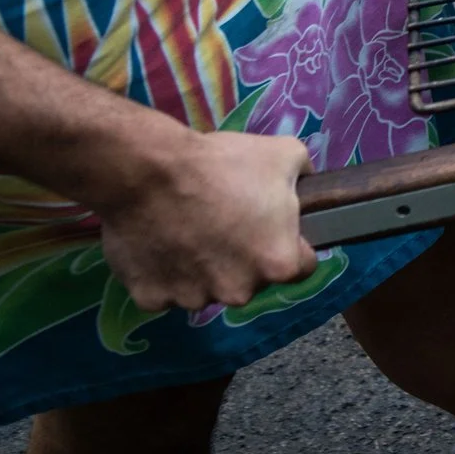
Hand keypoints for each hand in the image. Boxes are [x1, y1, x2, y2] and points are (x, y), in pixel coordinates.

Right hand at [92, 127, 318, 311]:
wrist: (149, 171)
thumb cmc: (223, 163)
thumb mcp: (286, 154)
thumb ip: (304, 179)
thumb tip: (305, 187)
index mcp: (278, 264)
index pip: (301, 267)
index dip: (292, 246)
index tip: (274, 229)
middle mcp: (239, 291)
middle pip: (251, 280)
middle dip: (244, 258)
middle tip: (226, 222)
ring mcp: (192, 299)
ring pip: (207, 287)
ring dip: (203, 267)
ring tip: (188, 229)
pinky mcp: (150, 299)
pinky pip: (166, 289)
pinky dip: (164, 272)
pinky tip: (159, 242)